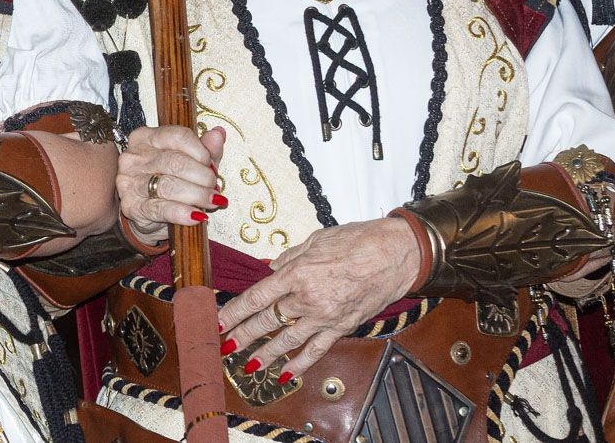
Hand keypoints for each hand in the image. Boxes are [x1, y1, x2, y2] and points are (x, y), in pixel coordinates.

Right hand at [119, 125, 226, 243]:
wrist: (148, 215)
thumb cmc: (169, 182)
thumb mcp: (189, 162)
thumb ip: (204, 149)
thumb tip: (218, 135)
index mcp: (146, 138)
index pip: (178, 136)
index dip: (201, 152)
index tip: (212, 166)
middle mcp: (134, 157)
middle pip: (175, 162)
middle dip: (202, 177)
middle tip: (215, 188)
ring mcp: (129, 182)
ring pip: (168, 185)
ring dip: (197, 195)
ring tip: (212, 202)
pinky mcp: (132, 206)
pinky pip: (161, 209)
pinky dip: (183, 213)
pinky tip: (197, 216)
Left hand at [216, 217, 423, 378]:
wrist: (395, 254)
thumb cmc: (356, 241)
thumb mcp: (314, 241)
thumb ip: (288, 259)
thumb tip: (271, 270)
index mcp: (296, 272)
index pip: (257, 297)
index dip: (235, 311)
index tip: (219, 321)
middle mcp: (308, 298)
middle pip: (267, 320)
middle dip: (243, 335)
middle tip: (224, 346)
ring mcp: (326, 316)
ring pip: (288, 340)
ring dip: (266, 354)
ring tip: (248, 364)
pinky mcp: (343, 326)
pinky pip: (317, 349)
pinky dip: (301, 363)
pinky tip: (286, 373)